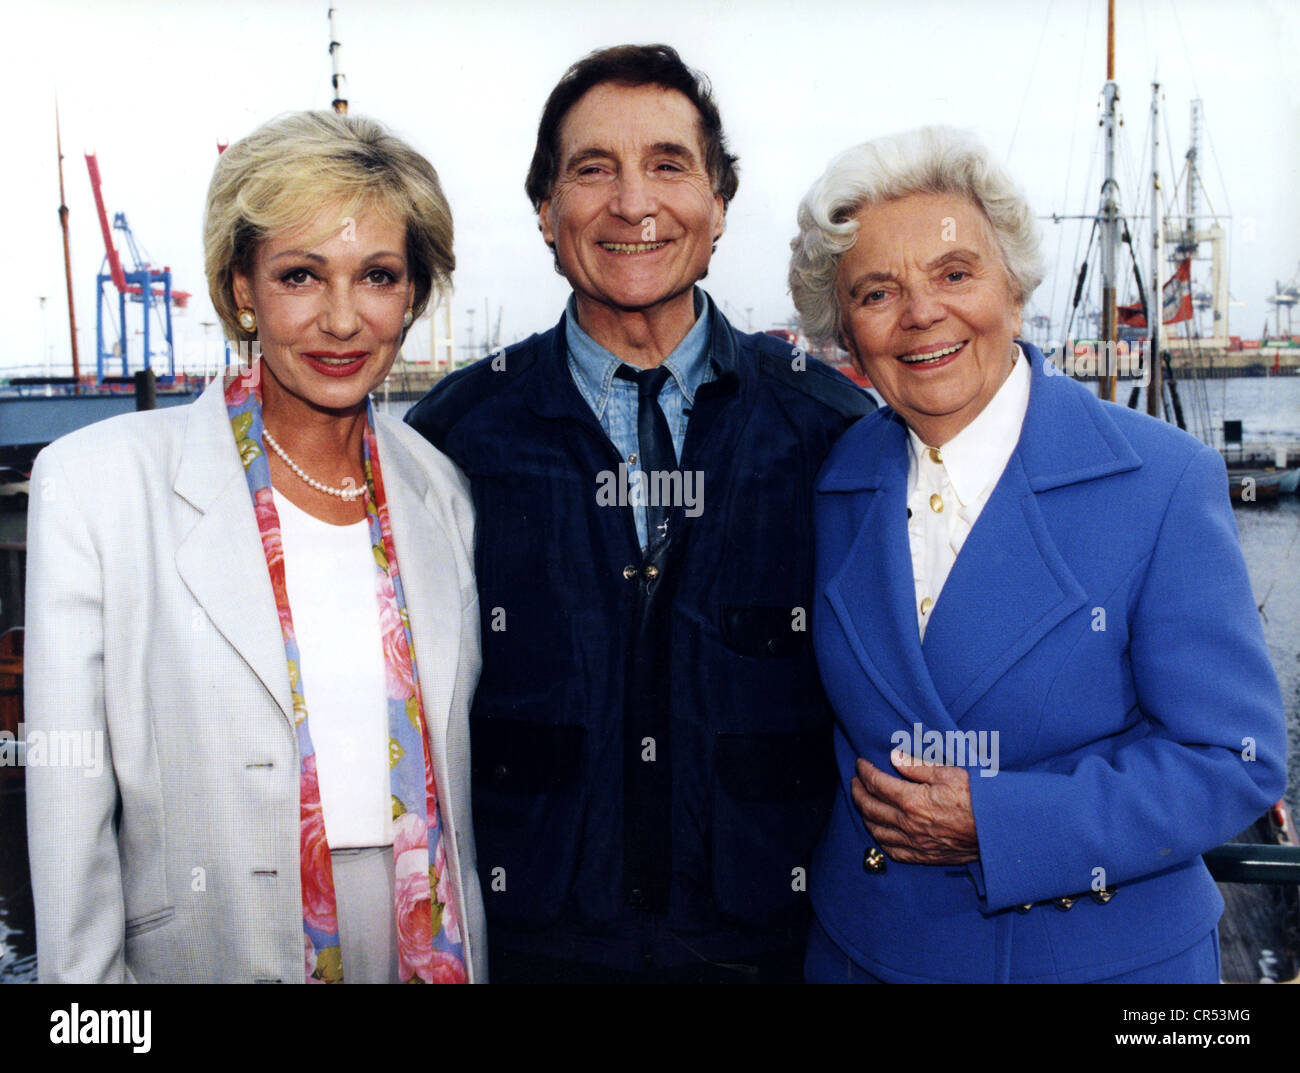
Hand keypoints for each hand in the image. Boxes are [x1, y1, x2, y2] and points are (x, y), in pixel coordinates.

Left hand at [851, 749, 979, 864]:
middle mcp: (909, 825)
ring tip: (863, 803)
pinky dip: (881, 840)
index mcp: (912, 801)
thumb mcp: (948, 773)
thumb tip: (894, 757)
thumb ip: (917, 766)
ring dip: (865, 815)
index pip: (876, 784)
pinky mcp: (925, 856)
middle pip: (870, 808)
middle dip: (858, 792)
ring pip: (877, 831)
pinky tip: (879, 832)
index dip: (864, 772)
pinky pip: (893, 851)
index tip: (860, 763)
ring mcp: (915, 843)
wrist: (999, 830)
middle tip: (855, 782)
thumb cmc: (977, 798)